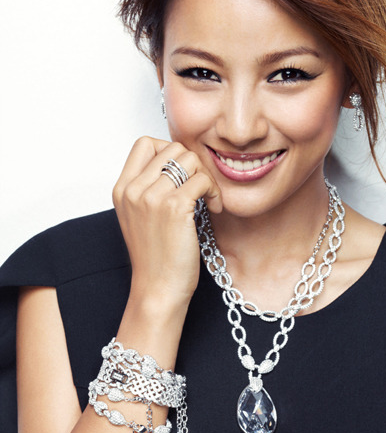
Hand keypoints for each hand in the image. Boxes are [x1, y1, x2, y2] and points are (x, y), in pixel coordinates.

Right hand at [112, 136, 221, 304]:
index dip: (170, 151)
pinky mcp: (174, 208)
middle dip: (194, 164)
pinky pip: (202, 179)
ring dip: (206, 176)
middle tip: (202, 188)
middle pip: (172, 147)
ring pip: (189, 159)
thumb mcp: (139, 217)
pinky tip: (215, 208)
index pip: (144, 143)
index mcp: (122, 189)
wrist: (158, 289)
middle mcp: (133, 190)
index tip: (183, 174)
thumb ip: (149, 189)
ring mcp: (152, 197)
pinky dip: (215, 191)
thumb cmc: (155, 257)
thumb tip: (178, 162)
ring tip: (209, 198)